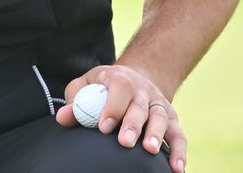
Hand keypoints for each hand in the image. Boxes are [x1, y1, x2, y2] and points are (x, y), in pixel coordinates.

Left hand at [54, 64, 186, 172]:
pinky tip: (177, 169)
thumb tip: (63, 117)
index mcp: (120, 78)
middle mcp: (143, 90)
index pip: (120, 88)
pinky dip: (179, 152)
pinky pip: (178, 135)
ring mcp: (158, 104)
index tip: (104, 127)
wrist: (134, 79)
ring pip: (161, 118)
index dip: (113, 107)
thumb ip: (75, 101)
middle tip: (125, 142)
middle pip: (140, 106)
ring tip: (150, 151)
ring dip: (157, 134)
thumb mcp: (85, 86)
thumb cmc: (103, 87)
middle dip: (133, 124)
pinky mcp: (171, 118)